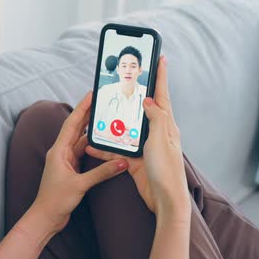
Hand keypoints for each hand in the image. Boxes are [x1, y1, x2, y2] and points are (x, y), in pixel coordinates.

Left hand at [31, 92, 128, 233]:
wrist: (46, 217)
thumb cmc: (56, 200)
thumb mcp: (80, 185)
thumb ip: (102, 172)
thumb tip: (121, 162)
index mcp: (59, 150)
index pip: (72, 124)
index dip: (82, 108)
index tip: (91, 95)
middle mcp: (61, 152)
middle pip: (77, 129)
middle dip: (88, 114)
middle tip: (102, 101)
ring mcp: (66, 161)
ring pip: (82, 142)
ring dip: (93, 131)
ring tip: (107, 119)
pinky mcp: (71, 170)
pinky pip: (84, 154)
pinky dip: (94, 148)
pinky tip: (104, 142)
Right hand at [86, 56, 190, 224]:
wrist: (164, 200)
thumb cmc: (166, 171)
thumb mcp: (161, 140)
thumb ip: (155, 118)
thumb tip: (149, 100)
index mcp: (166, 125)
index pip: (163, 95)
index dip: (161, 76)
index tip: (160, 58)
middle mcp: (156, 133)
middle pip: (142, 107)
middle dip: (133, 93)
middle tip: (124, 78)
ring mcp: (145, 146)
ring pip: (125, 127)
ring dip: (112, 121)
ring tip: (100, 109)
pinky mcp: (135, 160)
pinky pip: (117, 148)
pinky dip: (104, 146)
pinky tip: (92, 144)